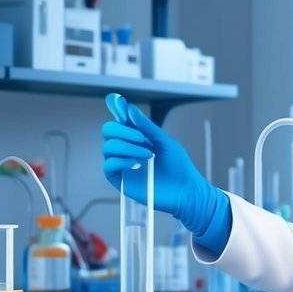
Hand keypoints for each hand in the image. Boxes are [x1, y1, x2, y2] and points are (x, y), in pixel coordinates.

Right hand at [100, 93, 221, 234]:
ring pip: (108, 147)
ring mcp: (121, 163)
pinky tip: (137, 165)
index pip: (120, 120)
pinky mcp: (119, 179)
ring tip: (148, 155)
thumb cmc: (179, 167)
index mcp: (136, 137)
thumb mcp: (165, 142)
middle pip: (108, 130)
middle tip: (143, 138)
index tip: (116, 100)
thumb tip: (129, 110)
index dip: (116, 108)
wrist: (184, 191)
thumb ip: (147, 127)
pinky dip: (121, 161)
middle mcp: (126, 148)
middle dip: (123, 131)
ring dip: (128, 147)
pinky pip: (109, 165)